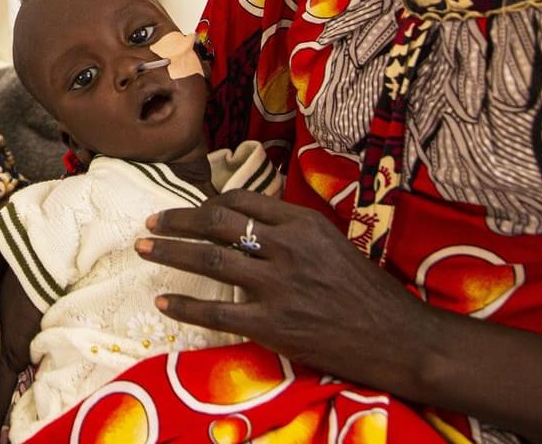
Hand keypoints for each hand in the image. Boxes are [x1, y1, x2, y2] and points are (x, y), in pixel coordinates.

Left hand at [137, 190, 436, 393]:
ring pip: (210, 259)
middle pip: (217, 223)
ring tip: (144, 249)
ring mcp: (277, 285)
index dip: (207, 204)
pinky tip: (164, 301)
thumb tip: (250, 224)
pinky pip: (216, 311)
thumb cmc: (369, 293)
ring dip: (170, 252)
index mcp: (303, 223)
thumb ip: (294, 232)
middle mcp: (287, 247)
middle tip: (150, 222)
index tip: (188, 210)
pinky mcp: (272, 323)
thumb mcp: (334, 244)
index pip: (242, 203)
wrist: (397, 338)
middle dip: (177, 221)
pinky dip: (185, 305)